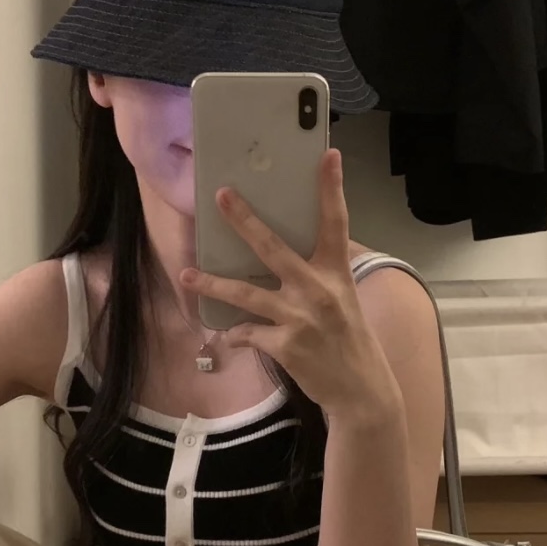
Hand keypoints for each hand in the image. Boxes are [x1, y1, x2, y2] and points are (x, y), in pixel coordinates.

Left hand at [182, 150, 400, 421]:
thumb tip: (293, 253)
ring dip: (212, 284)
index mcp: (336, 273)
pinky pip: (248, 334)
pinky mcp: (285, 345)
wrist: (360, 390)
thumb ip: (322, 274)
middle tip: (221, 196)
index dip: (331, 188)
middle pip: (273, 247)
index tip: (327, 155)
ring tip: (186, 275)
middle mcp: (318, 290)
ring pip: (245, 293)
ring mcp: (299, 318)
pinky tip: (228, 335)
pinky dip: (236, 335)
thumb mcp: (345, 300)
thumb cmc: (350, 341)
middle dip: (244, 220)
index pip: (335, 222)